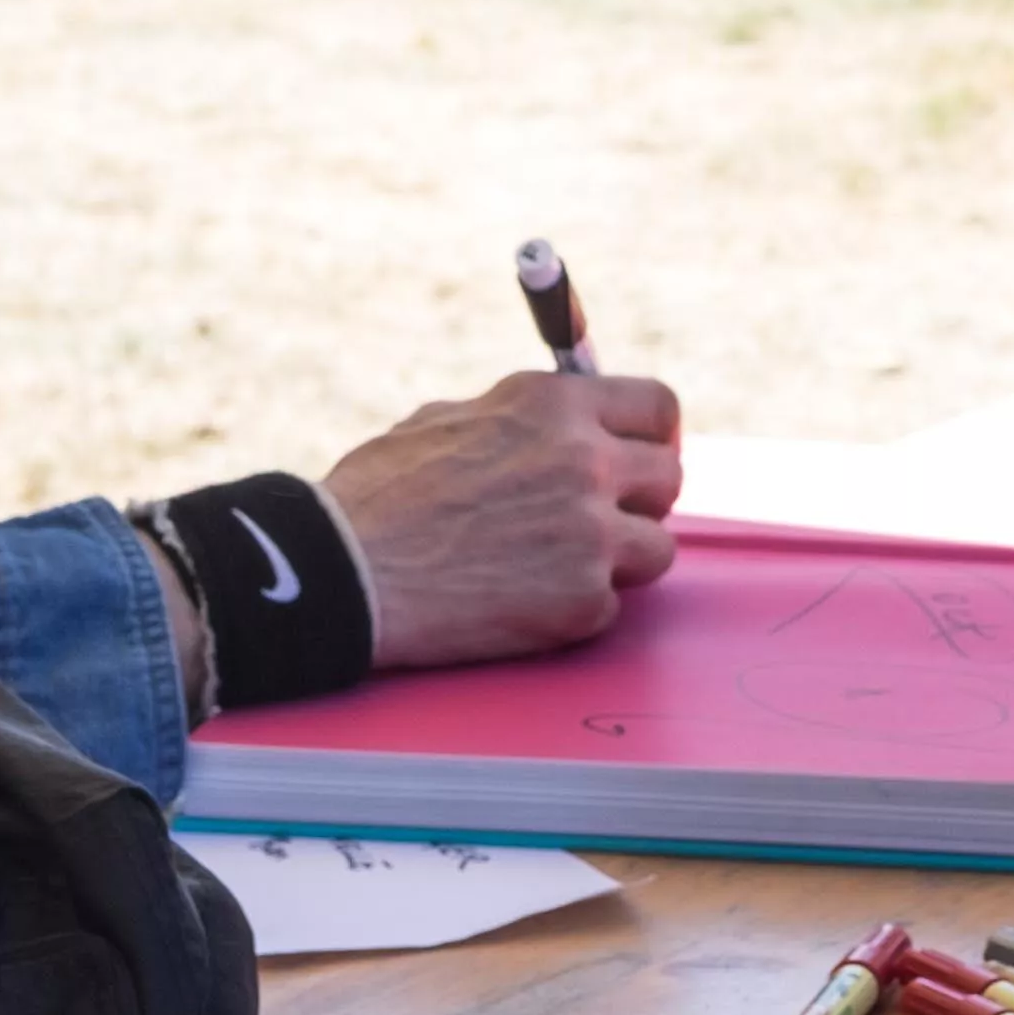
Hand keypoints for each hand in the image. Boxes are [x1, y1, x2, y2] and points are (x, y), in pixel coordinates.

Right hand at [322, 372, 684, 671]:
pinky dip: (574, 609)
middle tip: (599, 518)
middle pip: (669, 477)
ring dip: (617, 560)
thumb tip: (563, 421)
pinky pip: (610, 605)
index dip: (653, 434)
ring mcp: (591, 533)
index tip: (643, 454)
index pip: (657, 406)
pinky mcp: (582, 600)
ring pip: (656, 547)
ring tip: (554, 566)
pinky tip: (521, 601)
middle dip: (639, 499)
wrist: (344, 572)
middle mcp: (586, 460)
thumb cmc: (379, 495)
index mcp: (554, 405)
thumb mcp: (450, 418)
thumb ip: (522, 419)